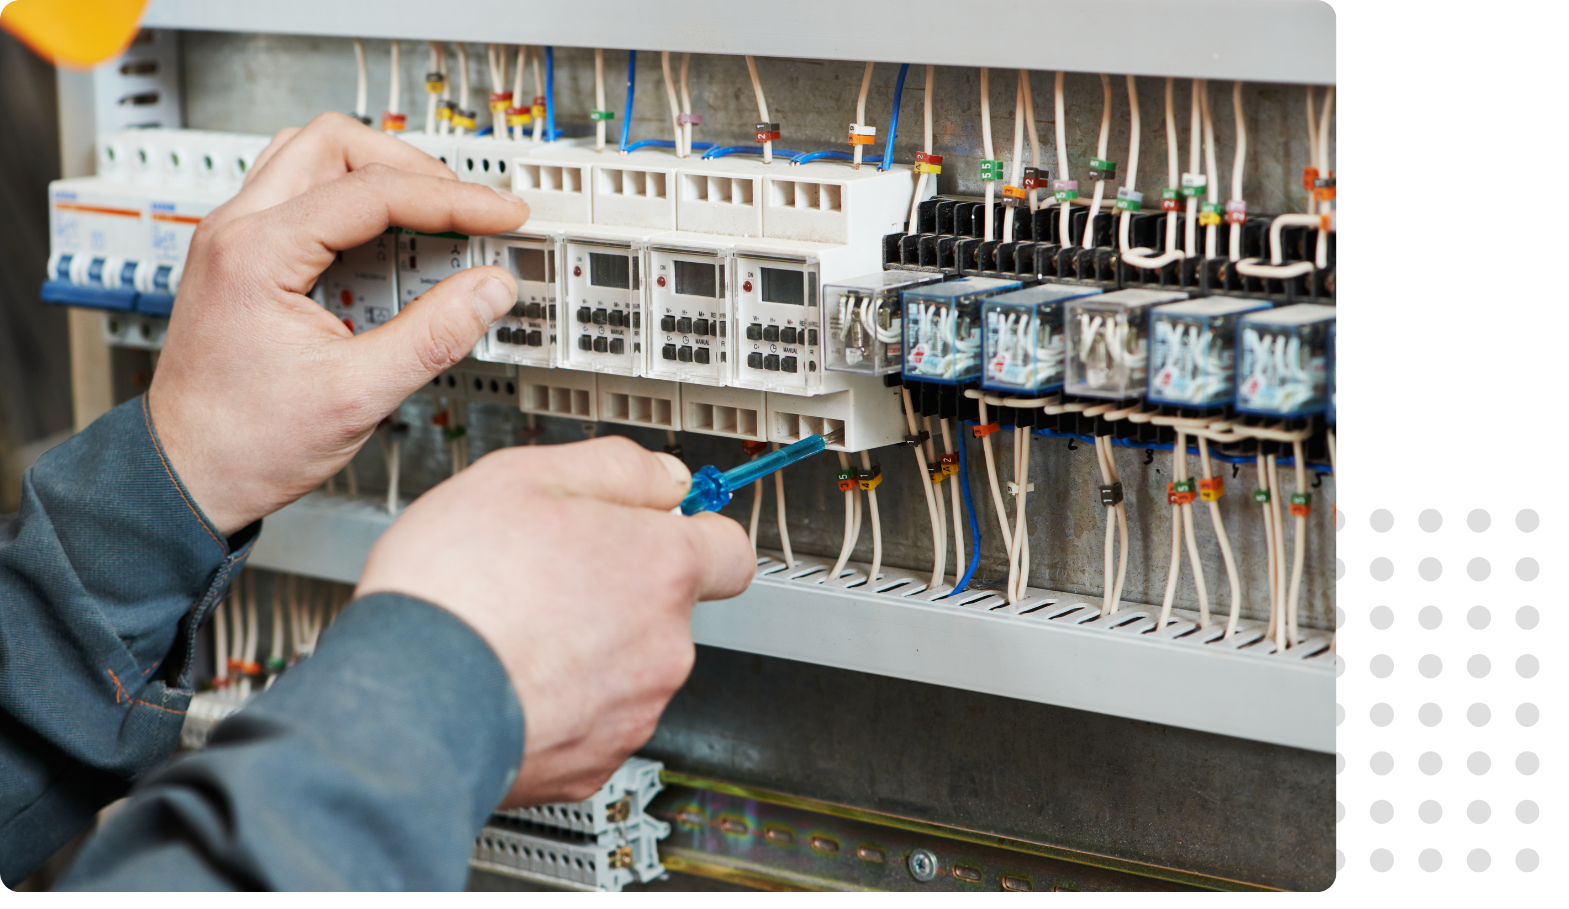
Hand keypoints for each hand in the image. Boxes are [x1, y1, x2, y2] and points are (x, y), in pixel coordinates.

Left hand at [148, 113, 531, 535]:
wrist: (188, 475)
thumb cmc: (245, 443)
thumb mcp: (358, 394)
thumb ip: (434, 335)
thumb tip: (489, 290)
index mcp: (256, 253)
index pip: (372, 191)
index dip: (451, 199)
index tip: (500, 215)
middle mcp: (236, 230)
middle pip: (335, 143)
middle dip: (412, 168)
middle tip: (465, 208)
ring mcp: (234, 239)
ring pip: (313, 158)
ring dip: (378, 176)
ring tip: (431, 219)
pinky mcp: (243, 257)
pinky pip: (303, 197)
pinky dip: (354, 205)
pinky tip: (388, 248)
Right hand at [356, 436, 753, 805]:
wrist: (405, 704)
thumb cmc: (454, 591)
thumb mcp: (524, 476)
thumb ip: (614, 469)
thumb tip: (664, 478)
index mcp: (660, 567)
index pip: (730, 550)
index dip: (695, 532)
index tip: (663, 528)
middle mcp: (663, 645)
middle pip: (668, 608)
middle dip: (620, 589)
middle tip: (548, 573)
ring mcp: (632, 710)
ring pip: (628, 665)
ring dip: (587, 646)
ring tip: (514, 627)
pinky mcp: (593, 763)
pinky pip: (591, 719)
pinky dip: (559, 700)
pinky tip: (507, 677)